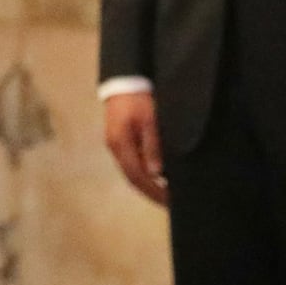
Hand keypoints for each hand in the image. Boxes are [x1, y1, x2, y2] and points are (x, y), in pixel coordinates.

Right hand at [103, 90, 166, 207]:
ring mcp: (115, 145)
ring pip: (131, 172)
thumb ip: (152, 146)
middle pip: (132, 178)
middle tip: (170, 203)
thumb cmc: (139, 99)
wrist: (124, 81)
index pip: (137, 176)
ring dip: (147, 185)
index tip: (171, 201)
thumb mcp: (150, 121)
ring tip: (165, 193)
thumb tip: (155, 173)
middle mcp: (114, 148)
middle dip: (151, 192)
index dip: (154, 191)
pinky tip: (156, 177)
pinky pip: (131, 163)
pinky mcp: (119, 140)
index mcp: (120, 145)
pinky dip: (143, 174)